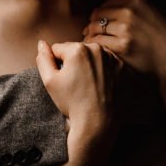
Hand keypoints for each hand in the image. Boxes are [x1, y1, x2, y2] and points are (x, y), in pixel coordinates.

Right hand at [36, 39, 121, 156]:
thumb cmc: (72, 102)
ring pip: (91, 56)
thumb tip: (42, 43)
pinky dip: (102, 71)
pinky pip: (106, 63)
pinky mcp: (123, 68)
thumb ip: (43, 58)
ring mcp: (112, 58)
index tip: (63, 79)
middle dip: (73, 63)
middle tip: (75, 84)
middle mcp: (97, 49)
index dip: (56, 64)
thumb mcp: (49, 81)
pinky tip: (99, 85)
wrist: (98, 122)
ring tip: (87, 86)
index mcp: (78, 49)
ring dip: (88, 66)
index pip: (58, 49)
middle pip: (76, 50)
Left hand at [83, 0, 165, 83]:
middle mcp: (130, 12)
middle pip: (98, 14)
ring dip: (90, 33)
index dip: (100, 11)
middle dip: (92, 22)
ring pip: (96, 27)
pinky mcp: (122, 46)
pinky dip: (93, 44)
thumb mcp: (156, 9)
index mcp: (137, 1)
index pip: (107, 2)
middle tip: (89, 30)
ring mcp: (125, 29)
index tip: (97, 19)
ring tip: (89, 38)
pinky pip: (98, 41)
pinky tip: (94, 48)